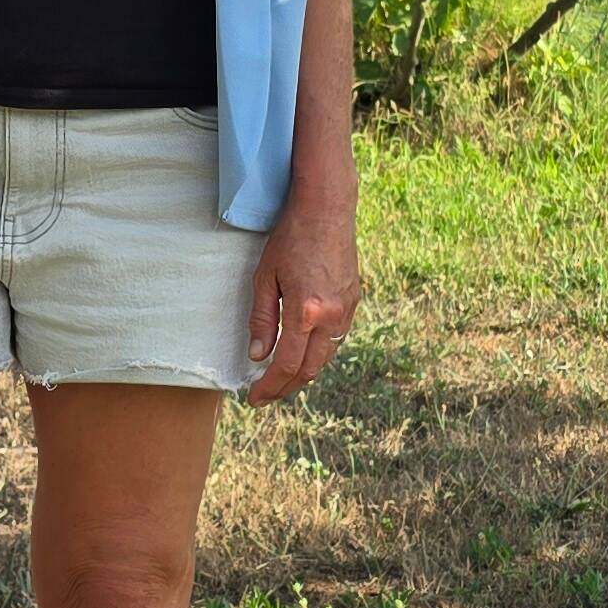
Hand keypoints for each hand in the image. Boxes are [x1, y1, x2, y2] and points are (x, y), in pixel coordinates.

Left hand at [243, 188, 359, 404]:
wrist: (326, 209)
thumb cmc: (290, 237)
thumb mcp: (265, 277)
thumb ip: (261, 319)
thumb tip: (258, 355)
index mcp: (305, 312)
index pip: (287, 365)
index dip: (269, 386)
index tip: (254, 398)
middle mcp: (331, 316)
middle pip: (310, 369)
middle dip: (286, 387)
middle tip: (266, 395)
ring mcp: (346, 309)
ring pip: (326, 357)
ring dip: (303, 373)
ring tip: (281, 378)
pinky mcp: (353, 301)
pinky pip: (336, 338)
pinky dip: (318, 353)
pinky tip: (302, 352)